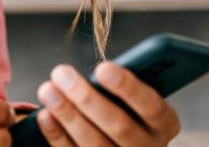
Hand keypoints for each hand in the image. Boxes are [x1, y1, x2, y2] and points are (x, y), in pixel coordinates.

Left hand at [34, 62, 181, 145]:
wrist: (124, 144)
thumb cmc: (127, 107)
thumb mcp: (136, 98)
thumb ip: (124, 87)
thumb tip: (95, 72)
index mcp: (165, 124)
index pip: (151, 106)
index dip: (128, 88)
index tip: (102, 68)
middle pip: (119, 126)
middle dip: (87, 98)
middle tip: (61, 73)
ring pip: (94, 143)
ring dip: (67, 115)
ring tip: (47, 90)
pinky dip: (57, 135)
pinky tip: (44, 115)